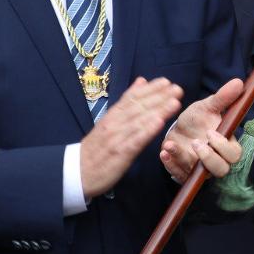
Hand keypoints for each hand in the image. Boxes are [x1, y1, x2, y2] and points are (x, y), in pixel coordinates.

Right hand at [80, 76, 182, 197]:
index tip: (165, 82)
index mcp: (112, 116)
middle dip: (159, 97)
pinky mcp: (119, 154)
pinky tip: (159, 123)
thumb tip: (141, 81)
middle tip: (177, 89)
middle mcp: (114, 124)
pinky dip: (147, 130)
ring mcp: (117, 138)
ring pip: (139, 121)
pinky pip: (135, 140)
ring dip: (158, 111)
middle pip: (138, 107)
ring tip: (174, 103)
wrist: (77, 172)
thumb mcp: (108, 121)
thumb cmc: (96, 148)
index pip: (132, 98)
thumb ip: (126, 103)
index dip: (150, 89)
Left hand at [160, 78, 244, 180]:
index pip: (234, 154)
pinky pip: (179, 175)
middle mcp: (216, 161)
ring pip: (197, 173)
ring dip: (182, 158)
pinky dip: (170, 164)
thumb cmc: (199, 119)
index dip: (223, 146)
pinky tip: (163, 152)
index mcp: (227, 146)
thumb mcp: (208, 107)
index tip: (210, 132)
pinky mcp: (184, 173)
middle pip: (221, 169)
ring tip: (170, 144)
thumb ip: (223, 98)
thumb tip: (239, 82)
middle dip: (209, 158)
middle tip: (196, 143)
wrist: (178, 128)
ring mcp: (199, 169)